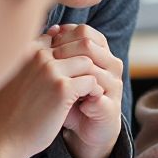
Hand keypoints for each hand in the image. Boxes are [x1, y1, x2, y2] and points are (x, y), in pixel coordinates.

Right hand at [0, 32, 105, 157]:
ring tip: (82, 93)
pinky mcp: (62, 88)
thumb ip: (36, 51)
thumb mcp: (16, 72)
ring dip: (89, 77)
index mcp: (26, 48)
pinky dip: (92, 92)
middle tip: (81, 84)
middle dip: (82, 65)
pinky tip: (84, 102)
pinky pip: (91, 81)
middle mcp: (37, 55)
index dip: (69, 55)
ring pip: (87, 62)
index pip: (61, 38)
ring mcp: (50, 70)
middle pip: (77, 47)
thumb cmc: (10, 107)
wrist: (1, 138)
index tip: (67, 73)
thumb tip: (55, 29)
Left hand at [49, 24, 124, 157]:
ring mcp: (114, 86)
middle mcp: (112, 65)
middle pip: (87, 45)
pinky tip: (64, 102)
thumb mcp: (61, 72)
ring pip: (91, 70)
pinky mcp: (111, 108)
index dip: (61, 37)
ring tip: (51, 84)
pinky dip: (77, 99)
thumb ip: (58, 51)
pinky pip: (96, 98)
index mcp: (102, 53)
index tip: (44, 48)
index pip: (84, 32)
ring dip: (67, 76)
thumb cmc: (69, 98)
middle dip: (61, 53)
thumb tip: (50, 28)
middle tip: (46, 65)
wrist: (86, 128)